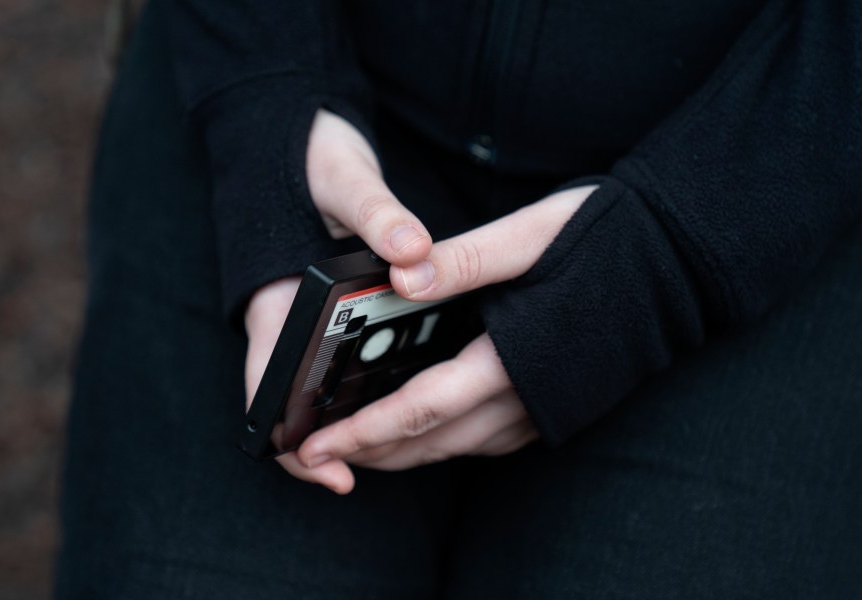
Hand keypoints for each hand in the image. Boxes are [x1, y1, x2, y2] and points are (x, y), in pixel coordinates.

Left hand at [245, 109, 597, 492]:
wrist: (678, 262)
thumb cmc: (604, 240)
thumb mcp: (530, 236)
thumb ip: (465, 260)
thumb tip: (401, 277)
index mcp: (511, 358)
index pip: (421, 410)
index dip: (364, 433)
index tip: (316, 448)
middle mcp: (528, 397)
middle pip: (434, 442)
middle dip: (373, 453)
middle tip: (321, 453)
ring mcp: (547, 408)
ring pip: (460, 446)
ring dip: (407, 450)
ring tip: (362, 441)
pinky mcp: (560, 405)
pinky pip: (490, 438)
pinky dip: (447, 439)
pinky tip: (428, 422)